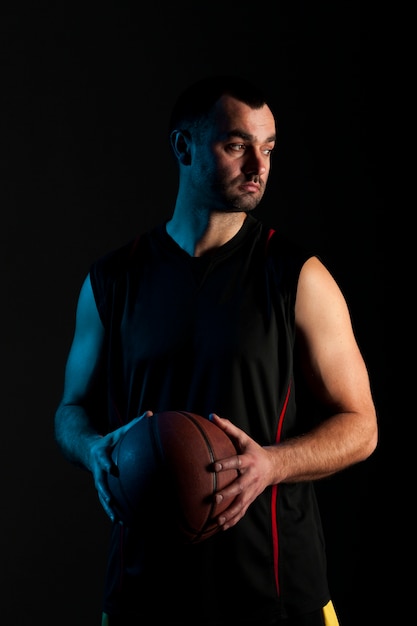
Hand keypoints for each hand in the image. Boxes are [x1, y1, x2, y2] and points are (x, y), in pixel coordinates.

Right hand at [88, 411, 152, 522]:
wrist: (88, 451)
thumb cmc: (109, 440)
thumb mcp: (119, 432)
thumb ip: (134, 424)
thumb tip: (150, 414)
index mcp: (101, 455)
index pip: (102, 460)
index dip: (106, 464)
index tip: (112, 469)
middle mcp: (98, 471)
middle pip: (100, 484)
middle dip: (105, 494)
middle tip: (111, 502)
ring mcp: (99, 481)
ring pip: (103, 497)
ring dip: (109, 509)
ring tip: (118, 520)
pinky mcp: (103, 489)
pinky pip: (108, 502)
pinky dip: (114, 511)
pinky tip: (123, 522)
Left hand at [209, 413, 273, 530]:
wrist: (274, 466)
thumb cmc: (253, 450)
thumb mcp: (243, 437)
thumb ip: (227, 427)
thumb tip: (211, 415)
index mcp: (249, 461)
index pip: (236, 462)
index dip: (226, 464)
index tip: (213, 466)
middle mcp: (251, 477)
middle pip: (240, 486)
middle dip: (228, 493)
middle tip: (214, 498)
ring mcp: (252, 490)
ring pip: (241, 503)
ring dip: (230, 512)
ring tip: (217, 520)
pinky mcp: (251, 499)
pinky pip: (242, 511)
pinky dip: (233, 519)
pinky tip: (222, 527)